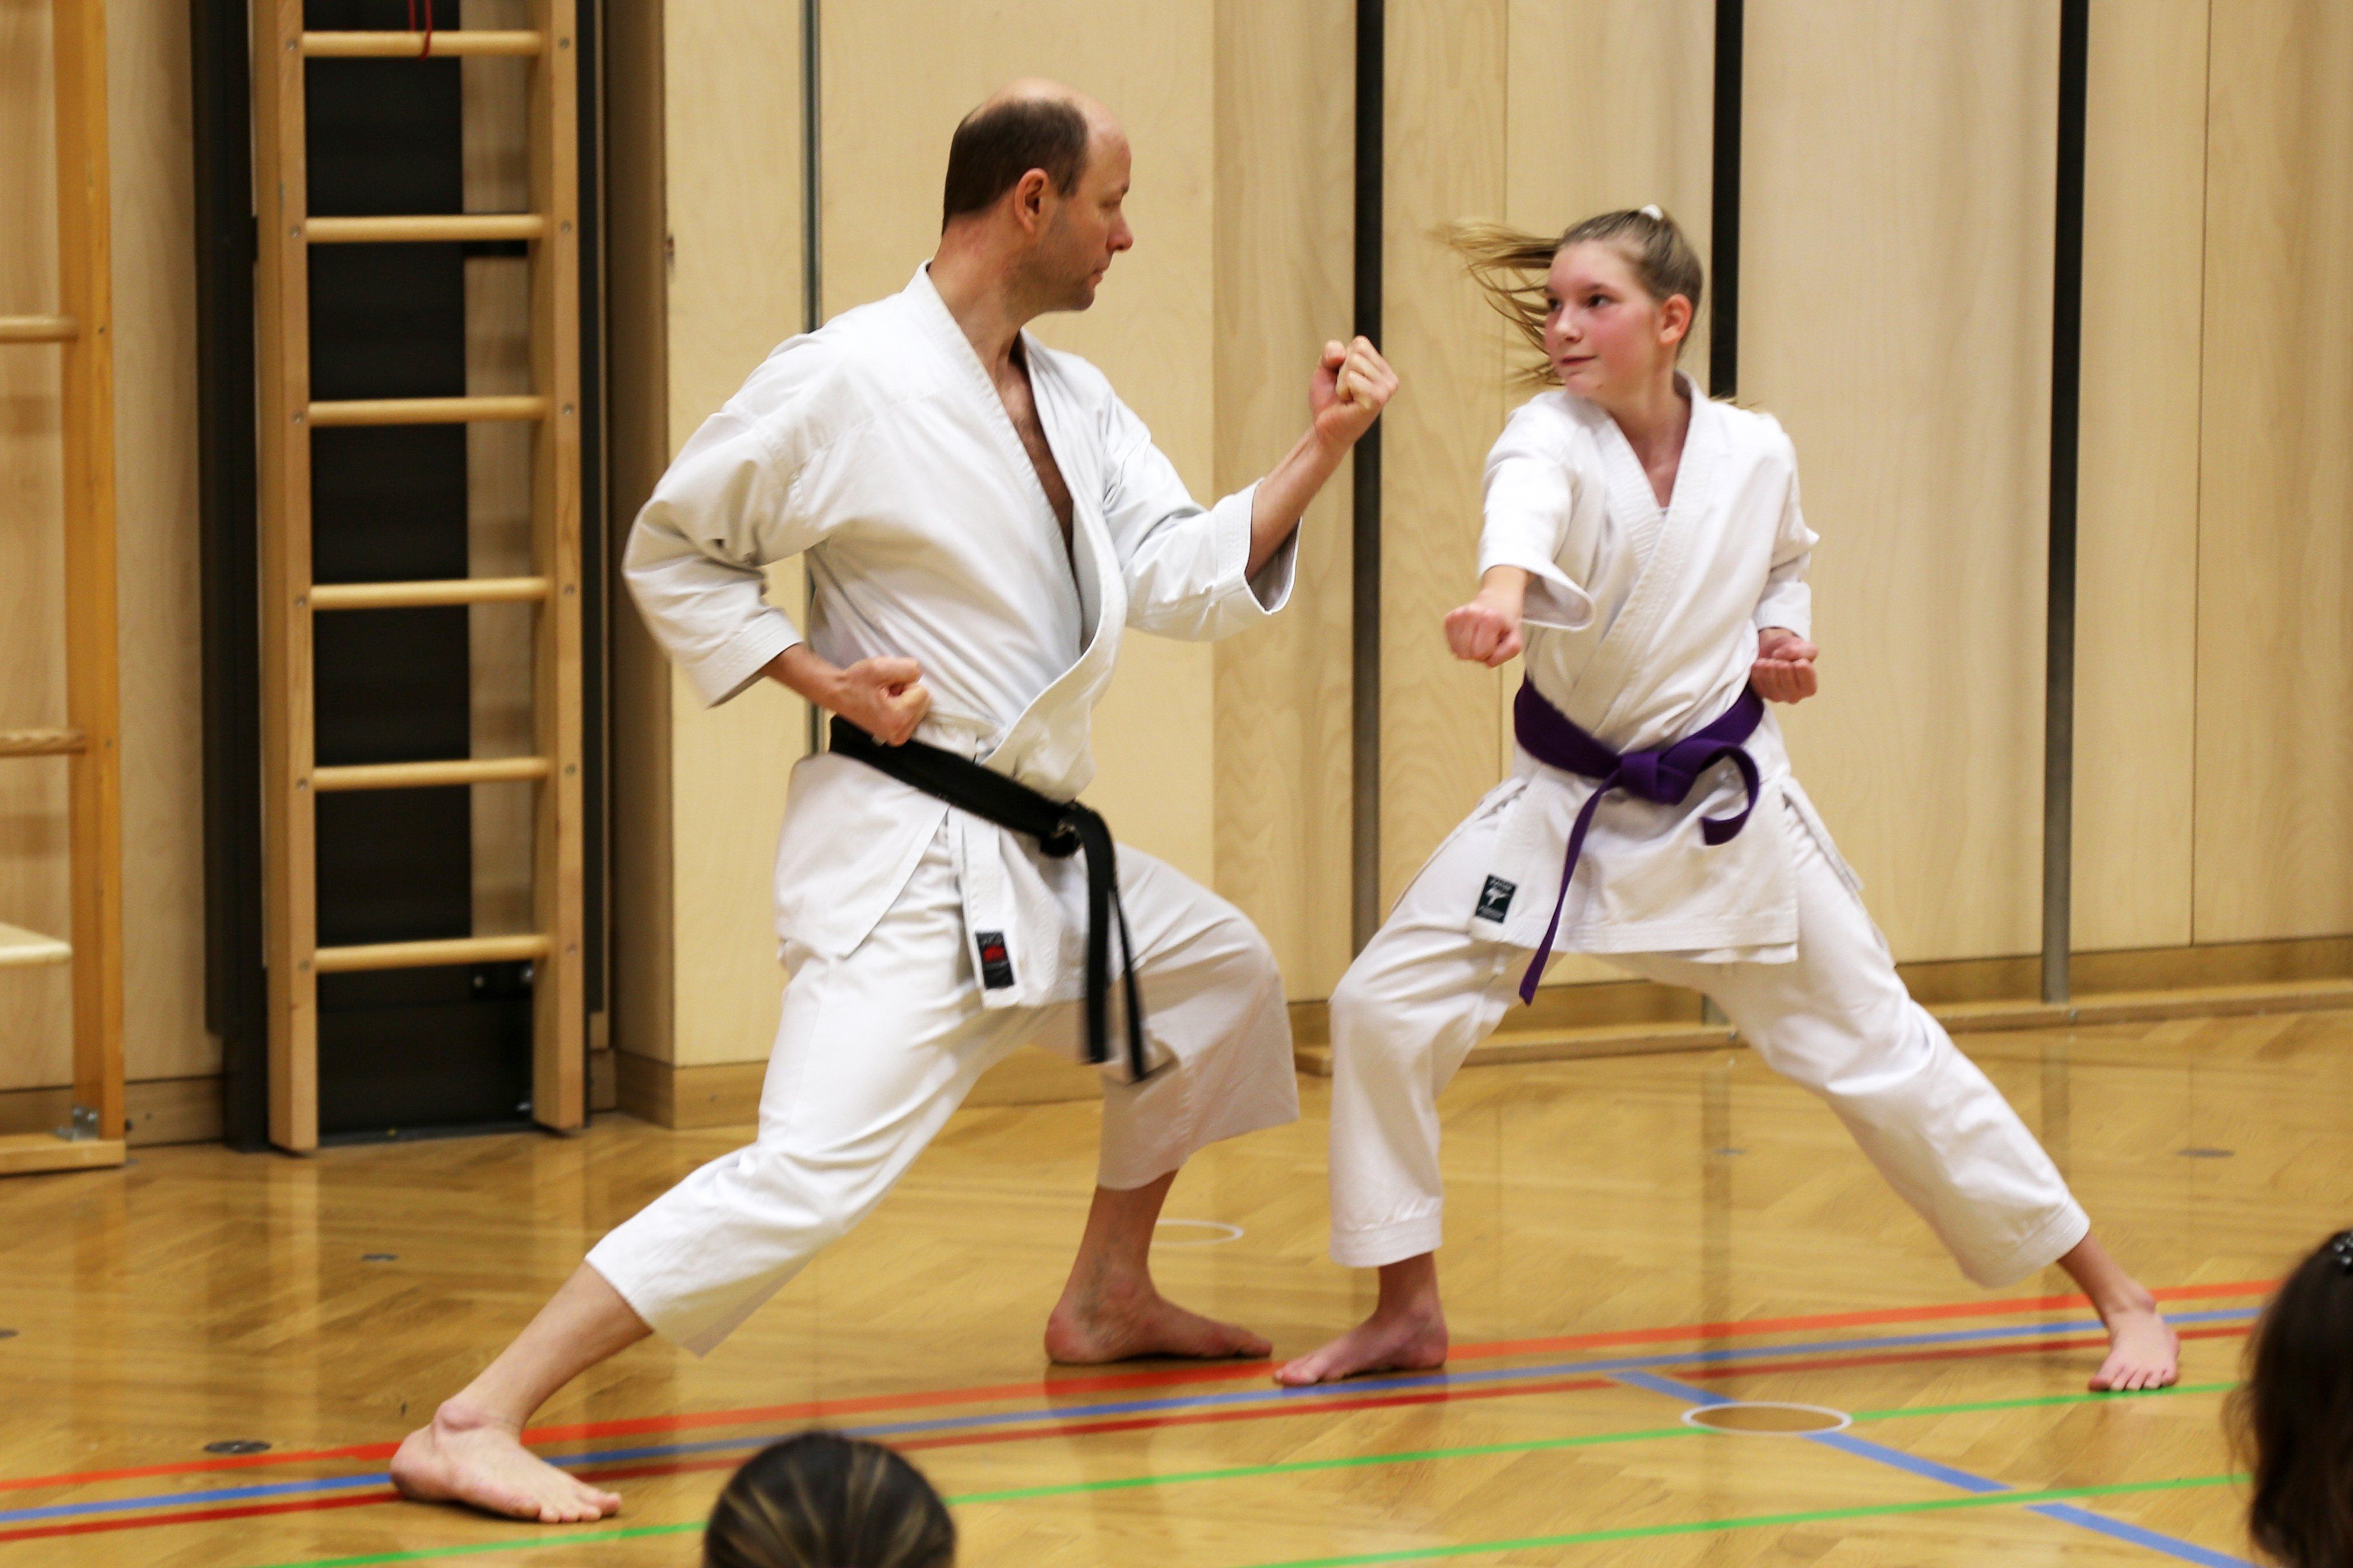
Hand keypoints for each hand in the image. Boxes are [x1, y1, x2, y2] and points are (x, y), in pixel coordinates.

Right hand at [829, 656, 930, 742]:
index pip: (923, 692)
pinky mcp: (897, 736)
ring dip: (905, 698)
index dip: (905, 683)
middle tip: (884, 691)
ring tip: (883, 697)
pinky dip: (903, 706)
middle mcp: (900, 734)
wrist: (837, 693)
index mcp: (897, 720)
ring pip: (920, 707)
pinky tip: (885, 704)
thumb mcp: (881, 667)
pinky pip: (913, 714)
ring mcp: (898, 738)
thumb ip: (909, 669)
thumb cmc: (855, 681)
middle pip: (924, 702)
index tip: (885, 686)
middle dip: (907, 692)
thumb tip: (919, 676)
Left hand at [1310, 336, 1397, 450]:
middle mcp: (1389, 378)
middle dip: (1342, 370)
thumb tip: (1341, 354)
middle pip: (1357, 351)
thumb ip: (1331, 351)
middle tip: (1345, 390)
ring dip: (1341, 381)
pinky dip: (1342, 389)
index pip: (1360, 343)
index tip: (1344, 379)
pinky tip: (1349, 403)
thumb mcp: (1326, 368)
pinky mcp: (1377, 400)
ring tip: (1347, 397)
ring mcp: (1386, 389)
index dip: (1342, 359)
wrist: (1324, 428)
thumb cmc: (1328, 400)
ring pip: (1354, 362)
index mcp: (1382, 369)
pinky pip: (1351, 378)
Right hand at [1445, 596, 1522, 666]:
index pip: (1479, 654)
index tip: (1494, 642)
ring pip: (1456, 651)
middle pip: (1465, 654)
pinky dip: (1460, 644)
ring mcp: (1458, 615)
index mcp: (1489, 619)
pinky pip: (1451, 645)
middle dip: (1477, 653)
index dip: (1489, 654)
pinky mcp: (1449, 618)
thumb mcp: (1516, 638)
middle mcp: (1470, 614)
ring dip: (1468, 649)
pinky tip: (1469, 634)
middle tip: (1486, 641)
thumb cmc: (1505, 623)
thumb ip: (1508, 653)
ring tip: (1478, 637)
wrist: (1497, 600)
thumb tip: (1487, 662)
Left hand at [1752, 627, 1818, 702]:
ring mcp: (1777, 697)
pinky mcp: (1761, 694)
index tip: (1798, 661)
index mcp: (1809, 688)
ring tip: (1772, 661)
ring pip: (1769, 675)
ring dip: (1769, 663)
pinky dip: (1758, 667)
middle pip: (1784, 669)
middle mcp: (1795, 697)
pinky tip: (1763, 665)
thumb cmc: (1796, 655)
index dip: (1798, 658)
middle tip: (1783, 661)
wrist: (1776, 657)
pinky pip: (1756, 677)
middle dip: (1782, 660)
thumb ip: (1801, 651)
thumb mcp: (1807, 648)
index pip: (1802, 667)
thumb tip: (1779, 656)